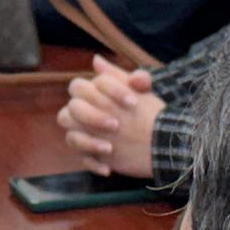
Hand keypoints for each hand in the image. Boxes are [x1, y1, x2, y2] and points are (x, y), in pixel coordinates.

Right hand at [57, 59, 160, 173]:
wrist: (158, 137)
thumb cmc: (146, 110)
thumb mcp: (141, 92)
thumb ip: (124, 76)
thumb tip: (97, 60)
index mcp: (92, 93)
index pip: (85, 85)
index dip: (109, 91)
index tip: (133, 102)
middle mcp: (84, 112)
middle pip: (72, 109)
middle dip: (92, 117)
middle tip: (116, 125)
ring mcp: (86, 134)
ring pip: (71, 135)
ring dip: (87, 142)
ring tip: (109, 149)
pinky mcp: (90, 153)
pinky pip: (82, 159)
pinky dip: (93, 164)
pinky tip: (108, 169)